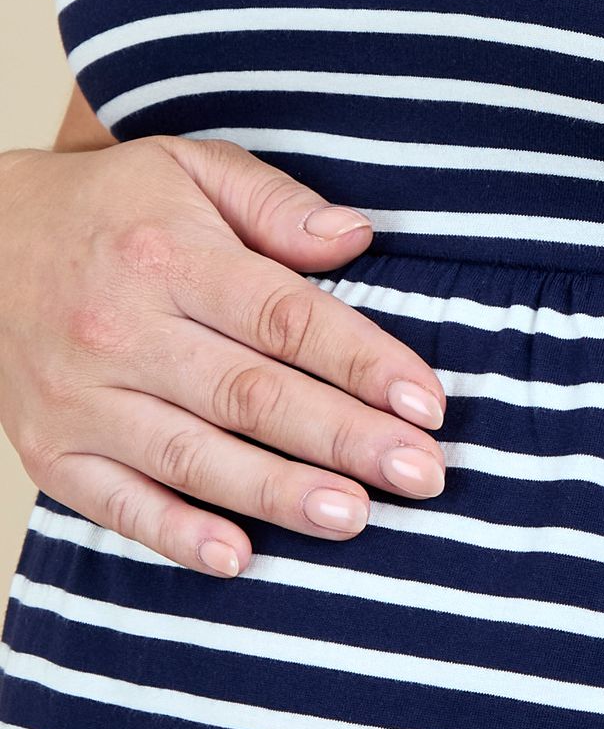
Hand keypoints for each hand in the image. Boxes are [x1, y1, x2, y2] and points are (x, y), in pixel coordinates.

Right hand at [0, 134, 447, 577]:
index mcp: (168, 258)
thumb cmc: (116, 212)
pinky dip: (177, 534)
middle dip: (344, 439)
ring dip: (278, 493)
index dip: (363, 362)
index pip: (285, 317)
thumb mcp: (190, 169)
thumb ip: (276, 204)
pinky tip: (240, 558)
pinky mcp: (51, 452)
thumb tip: (357, 237)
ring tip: (354, 518)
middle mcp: (120, 330)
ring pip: (194, 457)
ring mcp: (81, 398)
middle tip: (421, 475)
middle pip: (250, 395)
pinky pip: (119, 504)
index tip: (428, 404)